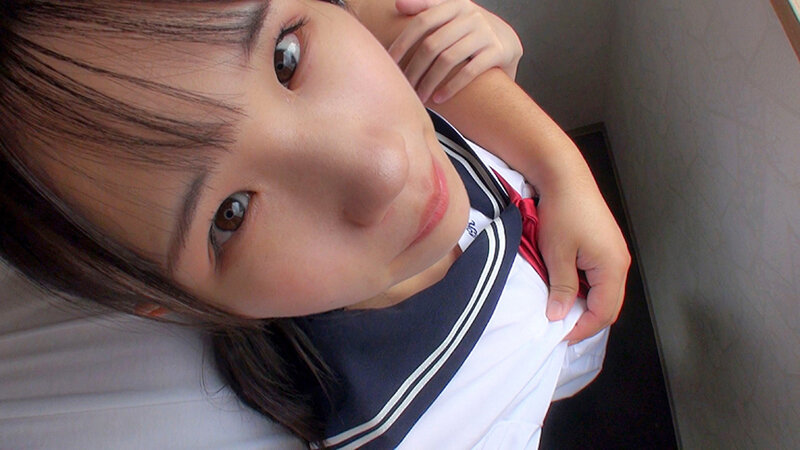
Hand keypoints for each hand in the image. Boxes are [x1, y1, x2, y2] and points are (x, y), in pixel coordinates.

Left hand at [389, 0, 522, 103]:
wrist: (508, 42)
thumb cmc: (470, 31)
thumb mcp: (452, 14)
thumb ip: (427, 7)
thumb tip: (398, 4)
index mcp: (455, 5)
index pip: (422, 21)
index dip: (403, 42)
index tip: (390, 61)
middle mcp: (471, 15)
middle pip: (432, 44)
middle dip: (415, 68)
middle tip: (405, 86)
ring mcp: (485, 33)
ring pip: (448, 59)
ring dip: (429, 82)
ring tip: (420, 97)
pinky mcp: (498, 52)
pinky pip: (469, 71)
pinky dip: (451, 87)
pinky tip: (439, 98)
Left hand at [535, 178, 630, 343]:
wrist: (565, 178)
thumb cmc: (562, 212)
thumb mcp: (557, 255)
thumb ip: (561, 289)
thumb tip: (560, 316)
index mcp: (612, 268)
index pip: (603, 312)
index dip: (582, 328)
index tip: (559, 336)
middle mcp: (619, 263)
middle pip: (609, 305)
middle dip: (586, 320)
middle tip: (561, 329)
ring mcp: (615, 254)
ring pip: (605, 292)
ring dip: (586, 305)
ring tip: (561, 311)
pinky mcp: (606, 247)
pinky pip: (600, 278)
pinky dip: (586, 290)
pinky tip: (566, 291)